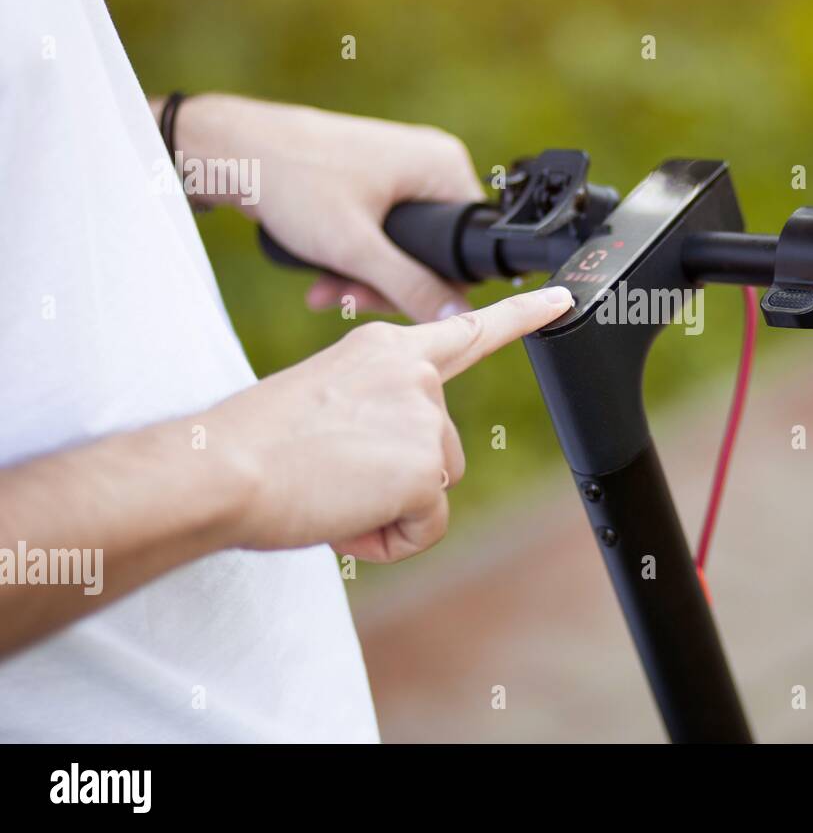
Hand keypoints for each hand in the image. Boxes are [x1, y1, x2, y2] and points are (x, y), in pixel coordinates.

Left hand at [174, 93, 483, 320]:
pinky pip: (380, 232)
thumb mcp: (357, 247)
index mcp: (444, 166)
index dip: (437, 285)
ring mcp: (401, 170)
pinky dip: (354, 257)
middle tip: (347, 299)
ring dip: (363, 276)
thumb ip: (411, 287)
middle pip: (434, 250)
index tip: (391, 303)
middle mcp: (430, 163)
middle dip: (387, 284)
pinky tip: (322, 276)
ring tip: (322, 290)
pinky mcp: (373, 180)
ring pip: (402, 246)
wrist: (232, 149)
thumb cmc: (295, 181)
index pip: (470, 244)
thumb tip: (459, 318)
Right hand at [202, 286, 572, 562]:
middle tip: (330, 475)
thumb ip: (374, 411)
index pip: (467, 329)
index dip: (523, 316)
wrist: (221, 467)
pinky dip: (388, 539)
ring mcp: (424, 416)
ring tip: (331, 491)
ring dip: (389, 508)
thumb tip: (396, 460)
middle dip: (397, 479)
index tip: (564, 300)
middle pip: (442, 449)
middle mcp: (414, 374)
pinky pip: (425, 526)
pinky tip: (345, 516)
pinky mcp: (426, 466)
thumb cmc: (252, 442)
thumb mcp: (323, 401)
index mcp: (384, 348)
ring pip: (433, 489)